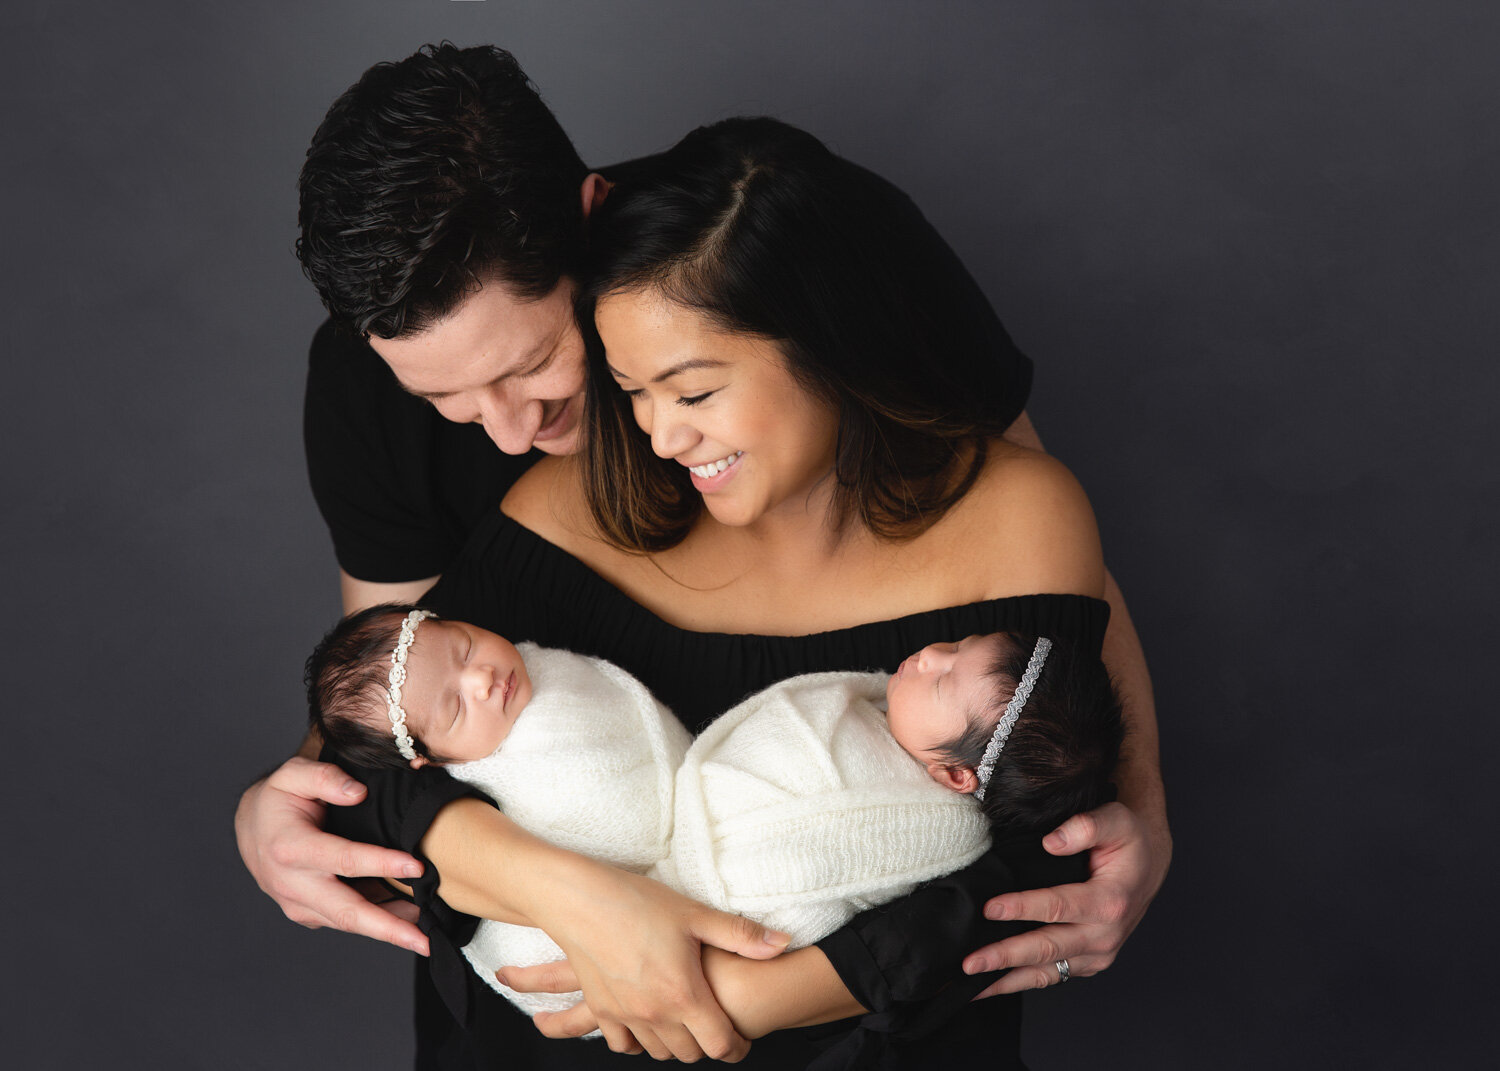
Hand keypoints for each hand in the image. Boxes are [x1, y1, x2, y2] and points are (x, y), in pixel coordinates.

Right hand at [234, 755, 428, 953]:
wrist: (252, 828)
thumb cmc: (278, 800)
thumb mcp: (293, 775)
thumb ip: (325, 778)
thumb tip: (357, 792)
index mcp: (291, 848)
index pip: (343, 860)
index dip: (381, 864)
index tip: (416, 867)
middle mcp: (293, 883)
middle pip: (346, 912)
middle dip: (388, 929)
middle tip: (424, 940)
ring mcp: (298, 904)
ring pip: (348, 923)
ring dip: (388, 931)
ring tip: (426, 935)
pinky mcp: (307, 913)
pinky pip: (345, 921)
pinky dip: (375, 924)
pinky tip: (406, 922)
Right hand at [506, 866, 788, 1060]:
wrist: (579, 900)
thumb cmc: (638, 902)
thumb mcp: (695, 914)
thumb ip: (740, 935)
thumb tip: (782, 944)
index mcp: (684, 995)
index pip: (719, 1044)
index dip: (737, 1048)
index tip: (743, 1041)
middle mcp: (655, 1014)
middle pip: (690, 1053)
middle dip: (708, 1045)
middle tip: (717, 1027)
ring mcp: (625, 1016)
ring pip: (658, 1052)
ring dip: (676, 1044)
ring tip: (686, 1025)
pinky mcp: (602, 1010)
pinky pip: (624, 1045)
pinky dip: (640, 1042)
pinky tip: (648, 1025)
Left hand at [964, 801, 1169, 995]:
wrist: (1147, 867)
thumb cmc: (1128, 842)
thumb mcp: (1116, 820)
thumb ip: (1086, 826)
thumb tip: (1052, 842)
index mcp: (1110, 902)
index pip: (1058, 907)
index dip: (1022, 908)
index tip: (990, 908)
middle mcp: (1104, 935)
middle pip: (1047, 949)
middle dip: (1006, 956)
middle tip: (970, 962)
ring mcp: (1096, 954)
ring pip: (1047, 972)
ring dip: (1007, 980)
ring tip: (971, 986)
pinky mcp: (1087, 962)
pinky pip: (1051, 975)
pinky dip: (1021, 981)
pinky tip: (993, 984)